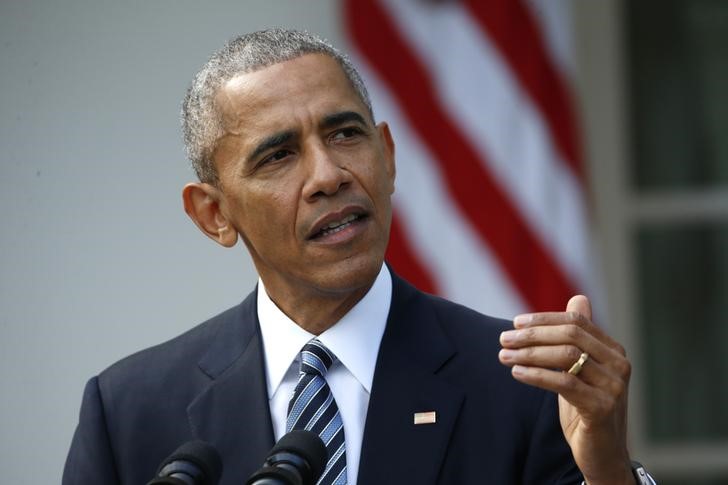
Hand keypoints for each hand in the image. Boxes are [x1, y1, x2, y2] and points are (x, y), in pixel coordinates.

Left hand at [498, 296, 633, 484]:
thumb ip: (578, 337)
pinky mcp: (602, 407)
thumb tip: (579, 298)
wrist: (602, 454)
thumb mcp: (581, 369)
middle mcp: (618, 364)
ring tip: (504, 356)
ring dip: (529, 353)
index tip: (515, 322)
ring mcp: (614, 386)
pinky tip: (517, 373)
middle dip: (532, 335)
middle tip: (504, 339)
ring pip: (566, 356)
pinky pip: (564, 383)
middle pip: (570, 336)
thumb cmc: (587, 408)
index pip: (576, 321)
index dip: (544, 319)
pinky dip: (536, 375)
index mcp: (613, 350)